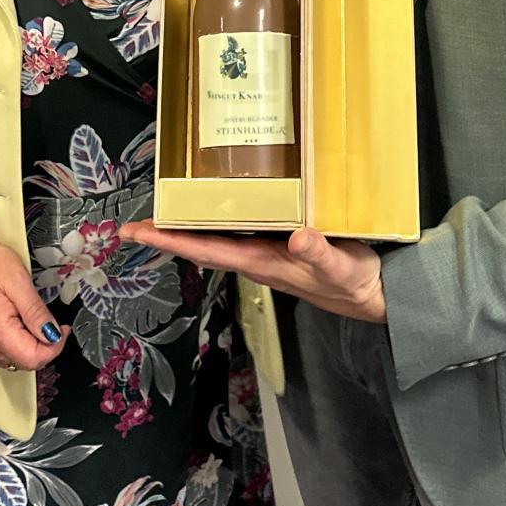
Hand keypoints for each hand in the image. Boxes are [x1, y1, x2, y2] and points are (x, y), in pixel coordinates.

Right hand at [0, 236, 68, 371]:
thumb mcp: (19, 281)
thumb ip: (36, 312)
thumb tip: (52, 335)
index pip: (33, 358)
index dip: (54, 347)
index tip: (62, 330)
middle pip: (26, 362)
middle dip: (45, 346)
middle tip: (49, 321)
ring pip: (18, 361)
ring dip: (32, 345)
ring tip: (30, 318)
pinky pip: (7, 354)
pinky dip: (20, 344)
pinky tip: (20, 324)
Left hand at [118, 222, 385, 321]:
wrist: (374, 296)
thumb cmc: (355, 282)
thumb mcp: (342, 268)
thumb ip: (321, 254)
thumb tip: (299, 236)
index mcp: (263, 262)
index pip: (207, 250)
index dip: (172, 240)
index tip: (138, 232)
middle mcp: (256, 259)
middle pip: (201, 246)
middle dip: (167, 236)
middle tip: (131, 226)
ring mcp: (264, 254)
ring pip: (215, 241)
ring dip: (186, 230)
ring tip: (160, 215)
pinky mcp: (276, 247)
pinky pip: (236, 233)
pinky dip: (216, 221)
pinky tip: (212, 209)